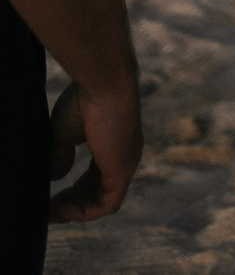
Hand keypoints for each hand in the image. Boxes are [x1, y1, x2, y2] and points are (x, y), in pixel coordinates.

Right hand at [47, 75, 138, 221]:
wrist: (103, 84)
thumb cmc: (85, 100)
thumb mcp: (65, 132)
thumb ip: (61, 155)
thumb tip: (55, 177)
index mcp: (113, 145)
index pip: (94, 177)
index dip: (72, 191)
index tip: (49, 198)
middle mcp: (123, 156)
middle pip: (97, 192)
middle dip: (70, 205)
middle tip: (46, 211)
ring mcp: (126, 164)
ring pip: (102, 202)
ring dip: (74, 212)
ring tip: (49, 213)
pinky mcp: (122, 170)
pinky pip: (107, 205)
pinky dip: (84, 212)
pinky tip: (61, 210)